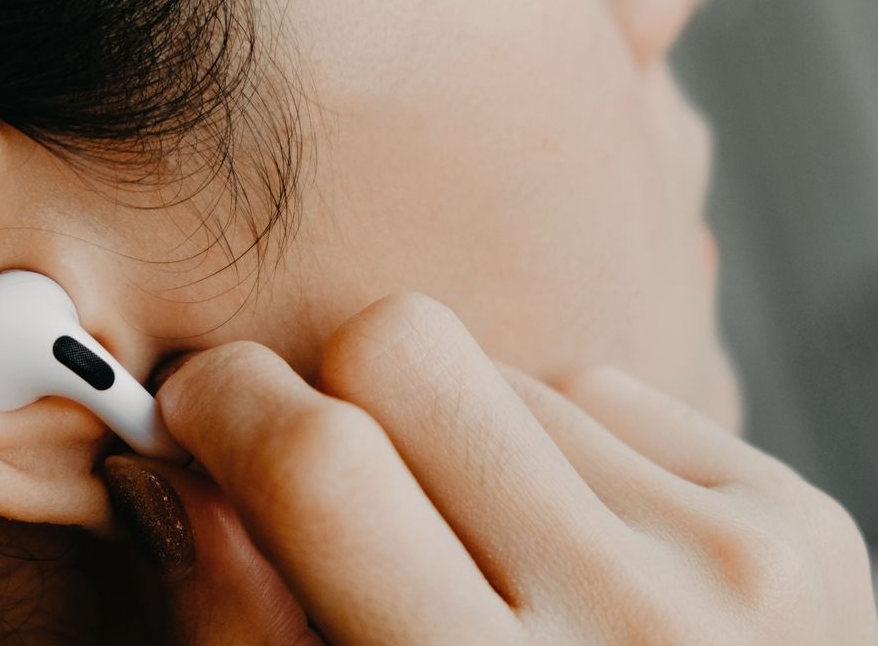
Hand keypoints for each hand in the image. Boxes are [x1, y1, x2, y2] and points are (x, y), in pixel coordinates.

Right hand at [101, 293, 877, 643]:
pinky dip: (557, 452)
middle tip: (325, 465)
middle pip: (407, 350)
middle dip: (335, 390)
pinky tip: (569, 551)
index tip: (196, 404)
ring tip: (480, 553)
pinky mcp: (796, 519)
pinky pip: (607, 395)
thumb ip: (237, 626)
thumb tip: (172, 470)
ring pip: (506, 370)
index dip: (224, 404)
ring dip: (459, 438)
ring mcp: (732, 559)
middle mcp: (631, 623)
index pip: (321, 463)